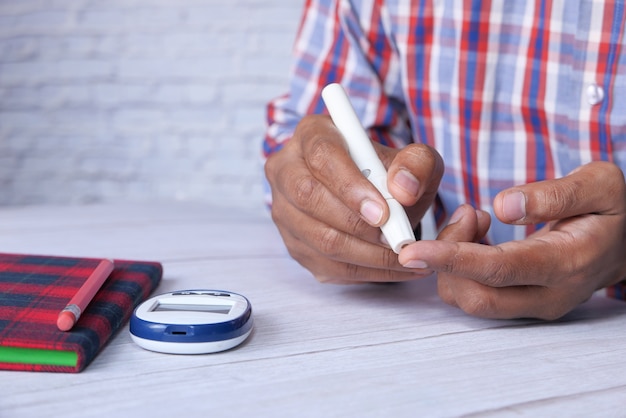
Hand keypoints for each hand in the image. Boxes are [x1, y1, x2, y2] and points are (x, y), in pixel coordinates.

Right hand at [264, 114, 442, 283]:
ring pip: (317, 238)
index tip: (382, 212)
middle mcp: (287, 169)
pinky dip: (365, 271)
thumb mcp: (413, 159)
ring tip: (404, 255)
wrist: (374, 199)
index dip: (350, 186)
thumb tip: (404, 189)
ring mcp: (283, 209)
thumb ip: (416, 164)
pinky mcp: (292, 243)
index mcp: (313, 134)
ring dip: (366, 254)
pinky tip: (394, 268)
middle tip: (396, 239)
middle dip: (356, 224)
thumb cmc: (388, 173)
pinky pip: (325, 264)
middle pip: (308, 197)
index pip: (322, 156)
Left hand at [399, 161, 625, 319]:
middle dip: (448, 257)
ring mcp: (534, 305)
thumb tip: (504, 207)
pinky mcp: (522, 305)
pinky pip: (475, 294)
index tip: (413, 250)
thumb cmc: (613, 210)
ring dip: (453, 261)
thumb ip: (555, 194)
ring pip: (469, 300)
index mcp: (567, 263)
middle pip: (475, 296)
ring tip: (474, 219)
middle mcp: (548, 295)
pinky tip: (475, 235)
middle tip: (466, 213)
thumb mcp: (601, 185)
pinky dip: (460, 267)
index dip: (452, 259)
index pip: (498, 270)